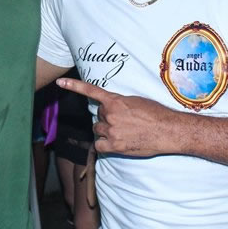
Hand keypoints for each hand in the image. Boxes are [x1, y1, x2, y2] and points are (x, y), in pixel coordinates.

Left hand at [57, 78, 177, 156]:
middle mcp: (110, 115)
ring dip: (105, 130)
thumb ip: (120, 103)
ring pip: (97, 130)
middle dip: (107, 117)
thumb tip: (111, 108)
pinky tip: (114, 143)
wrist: (167, 130)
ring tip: (123, 132)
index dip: (74, 86)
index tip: (60, 82)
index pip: (91, 91)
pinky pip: (99, 145)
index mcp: (115, 101)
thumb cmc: (156, 114)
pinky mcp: (114, 146)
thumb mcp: (137, 101)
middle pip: (99, 115)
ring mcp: (111, 131)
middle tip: (125, 121)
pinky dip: (103, 145)